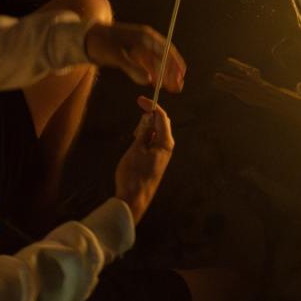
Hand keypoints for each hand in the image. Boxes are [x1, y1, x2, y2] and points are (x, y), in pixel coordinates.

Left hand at [84, 21, 186, 91]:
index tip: (181, 75)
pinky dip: (153, 74)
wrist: (86, 39)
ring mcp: (140, 48)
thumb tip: (149, 81)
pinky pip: (147, 65)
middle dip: (172, 72)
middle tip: (179, 87)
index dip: (174, 63)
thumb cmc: (101, 43)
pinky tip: (157, 84)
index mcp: (145, 36)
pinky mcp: (133, 54)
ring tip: (172, 88)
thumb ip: (132, 68)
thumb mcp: (116, 55)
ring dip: (164, 75)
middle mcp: (146, 41)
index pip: (165, 50)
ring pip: (156, 63)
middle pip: (163, 57)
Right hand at [114, 96, 173, 223]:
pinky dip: (145, 139)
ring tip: (134, 140)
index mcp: (166, 143)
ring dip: (145, 130)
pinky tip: (136, 145)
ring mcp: (163, 155)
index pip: (162, 117)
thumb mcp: (136, 150)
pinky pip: (153, 143)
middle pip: (161, 124)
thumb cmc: (133, 175)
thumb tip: (149, 118)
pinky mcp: (157, 161)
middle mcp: (167, 147)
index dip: (151, 106)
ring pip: (156, 133)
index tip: (139, 100)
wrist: (134, 200)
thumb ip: (144, 132)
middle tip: (134, 129)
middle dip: (148, 119)